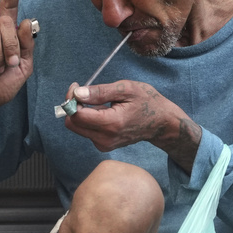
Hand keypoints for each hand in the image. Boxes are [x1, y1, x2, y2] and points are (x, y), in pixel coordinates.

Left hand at [62, 80, 201, 169]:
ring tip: (98, 102)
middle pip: (73, 123)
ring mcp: (104, 145)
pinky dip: (88, 119)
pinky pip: (86, 131)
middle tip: (83, 92)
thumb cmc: (147, 102)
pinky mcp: (103, 146)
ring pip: (78, 127)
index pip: (76, 115)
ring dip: (80, 112)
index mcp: (111, 123)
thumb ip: (100, 92)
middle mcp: (105, 138)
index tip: (76, 87)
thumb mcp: (126, 89)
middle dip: (73, 106)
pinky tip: (103, 112)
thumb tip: (77, 94)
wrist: (161, 123)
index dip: (71, 100)